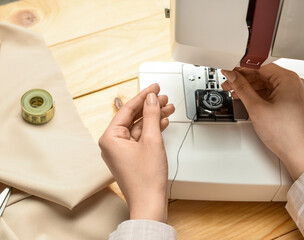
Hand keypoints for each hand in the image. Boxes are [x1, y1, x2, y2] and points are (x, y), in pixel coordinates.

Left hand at [99, 83, 174, 222]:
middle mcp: (112, 144)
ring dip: (153, 117)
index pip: (127, 109)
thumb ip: (151, 116)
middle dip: (150, 107)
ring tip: (167, 108)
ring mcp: (121, 151)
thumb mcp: (152, 140)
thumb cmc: (146, 179)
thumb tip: (151, 99)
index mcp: (110, 138)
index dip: (143, 96)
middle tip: (163, 97)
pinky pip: (141, 137)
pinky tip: (163, 122)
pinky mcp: (131, 157)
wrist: (150, 203)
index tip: (154, 87)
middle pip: (133, 117)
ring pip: (138, 127)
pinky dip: (152, 130)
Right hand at [222, 64, 303, 179]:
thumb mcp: (257, 108)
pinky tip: (246, 98)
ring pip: (266, 84)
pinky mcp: (290, 102)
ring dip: (249, 87)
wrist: (297, 153)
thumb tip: (232, 76)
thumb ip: (242, 88)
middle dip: (243, 79)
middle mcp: (293, 83)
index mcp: (289, 79)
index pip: (260, 66)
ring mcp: (293, 93)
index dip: (241, 68)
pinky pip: (271, 92)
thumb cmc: (285, 134)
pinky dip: (258, 95)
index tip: (229, 70)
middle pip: (263, 75)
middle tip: (228, 83)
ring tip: (234, 92)